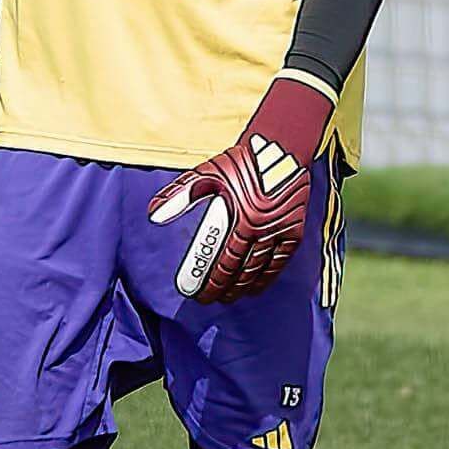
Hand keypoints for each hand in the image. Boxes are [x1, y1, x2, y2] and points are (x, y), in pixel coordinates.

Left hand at [148, 74, 337, 303]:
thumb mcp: (206, 174)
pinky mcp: (295, 229)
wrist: (280, 149)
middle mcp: (263, 229)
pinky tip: (259, 286)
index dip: (213, 282)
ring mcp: (281, 231)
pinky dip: (270, 276)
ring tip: (233, 297)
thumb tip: (153, 215)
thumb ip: (179, 195)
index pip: (225, 263)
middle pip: (243, 270)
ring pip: (263, 269)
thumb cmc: (240, 162)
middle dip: (226, 289)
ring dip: (247, 287)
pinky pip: (282, 260)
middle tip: (212, 299)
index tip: (200, 295)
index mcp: (242, 220)